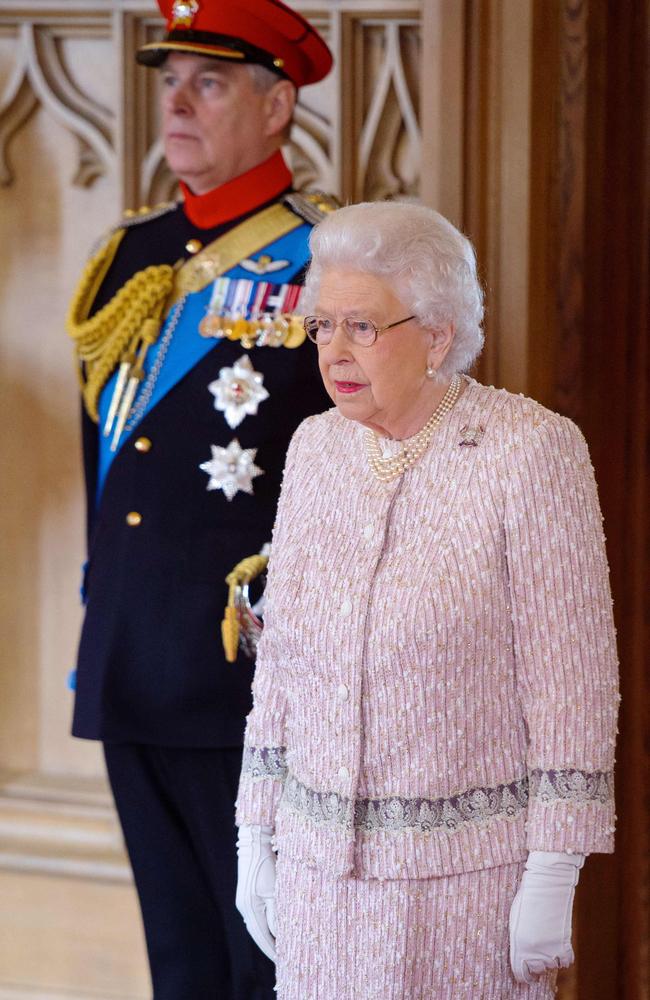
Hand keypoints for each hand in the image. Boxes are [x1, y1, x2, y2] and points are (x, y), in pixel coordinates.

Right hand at [235, 824, 276, 961]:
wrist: (254, 845)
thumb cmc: (266, 866)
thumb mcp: (274, 891)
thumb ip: (275, 913)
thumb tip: (279, 933)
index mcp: (250, 908)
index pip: (262, 936)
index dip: (271, 950)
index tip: (281, 962)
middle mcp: (244, 907)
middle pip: (257, 933)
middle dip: (268, 946)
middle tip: (280, 958)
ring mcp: (244, 901)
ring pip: (255, 925)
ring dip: (265, 936)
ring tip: (277, 947)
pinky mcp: (246, 895)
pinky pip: (255, 916)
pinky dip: (263, 925)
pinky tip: (270, 928)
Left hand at [509, 850, 584, 982]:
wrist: (547, 885)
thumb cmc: (527, 898)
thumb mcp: (516, 920)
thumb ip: (519, 940)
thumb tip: (523, 953)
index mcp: (518, 945)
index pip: (521, 973)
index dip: (524, 976)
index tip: (526, 975)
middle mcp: (535, 951)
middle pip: (538, 970)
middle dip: (537, 966)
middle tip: (537, 956)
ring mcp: (551, 948)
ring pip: (552, 966)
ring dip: (550, 960)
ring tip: (547, 947)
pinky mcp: (565, 943)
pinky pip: (566, 961)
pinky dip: (563, 958)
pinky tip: (558, 948)